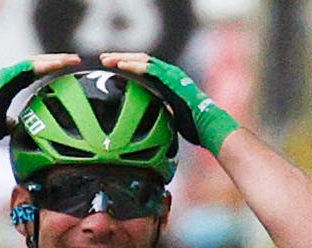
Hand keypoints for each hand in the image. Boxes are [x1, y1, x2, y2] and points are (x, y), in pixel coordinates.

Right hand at [0, 54, 78, 152]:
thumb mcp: (2, 128)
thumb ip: (11, 124)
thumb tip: (18, 127)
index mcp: (10, 87)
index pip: (36, 73)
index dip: (51, 69)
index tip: (67, 70)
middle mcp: (9, 79)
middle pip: (39, 64)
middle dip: (58, 61)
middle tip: (76, 60)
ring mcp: (6, 77)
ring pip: (36, 62)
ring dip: (54, 60)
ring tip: (71, 59)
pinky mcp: (4, 79)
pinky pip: (28, 68)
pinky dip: (44, 65)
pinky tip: (58, 63)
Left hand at [101, 53, 239, 153]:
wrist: (208, 125)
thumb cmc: (192, 124)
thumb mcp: (169, 113)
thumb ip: (157, 108)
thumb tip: (143, 116)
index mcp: (169, 80)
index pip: (145, 66)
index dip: (127, 63)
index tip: (111, 64)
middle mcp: (170, 73)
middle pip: (141, 59)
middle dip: (121, 56)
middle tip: (103, 58)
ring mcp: (171, 75)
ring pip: (143, 60)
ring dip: (123, 58)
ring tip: (106, 59)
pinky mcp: (171, 81)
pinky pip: (149, 70)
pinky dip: (133, 66)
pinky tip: (120, 65)